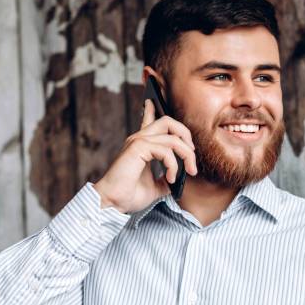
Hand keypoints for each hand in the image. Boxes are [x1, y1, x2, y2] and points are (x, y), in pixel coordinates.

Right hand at [92, 99, 197, 213]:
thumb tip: (180, 179)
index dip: (152, 109)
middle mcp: (139, 139)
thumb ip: (166, 179)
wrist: (113, 203)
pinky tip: (171, 178)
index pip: (148, 120)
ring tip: (189, 172)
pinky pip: (166, 150)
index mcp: (140, 146)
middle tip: (191, 155)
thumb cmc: (128, 196)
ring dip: (187, 155)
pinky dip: (174, 165)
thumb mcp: (155, 187)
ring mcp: (138, 141)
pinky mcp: (138, 148)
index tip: (153, 101)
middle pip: (168, 121)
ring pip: (173, 136)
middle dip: (186, 135)